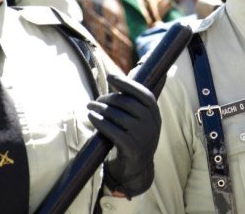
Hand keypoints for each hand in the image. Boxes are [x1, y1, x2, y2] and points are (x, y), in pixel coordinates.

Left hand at [88, 73, 160, 197]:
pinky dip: (99, 122)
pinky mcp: (132, 148)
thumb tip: (115, 80)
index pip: (141, 92)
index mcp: (154, 112)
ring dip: (100, 109)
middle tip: (95, 100)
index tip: (110, 76)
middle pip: (126, 102)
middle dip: (108, 98)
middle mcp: (151, 122)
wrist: (138, 168)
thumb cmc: (134, 136)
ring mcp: (143, 135)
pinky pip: (112, 130)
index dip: (125, 83)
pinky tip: (91, 117)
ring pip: (117, 115)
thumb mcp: (141, 119)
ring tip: (90, 106)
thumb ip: (133, 103)